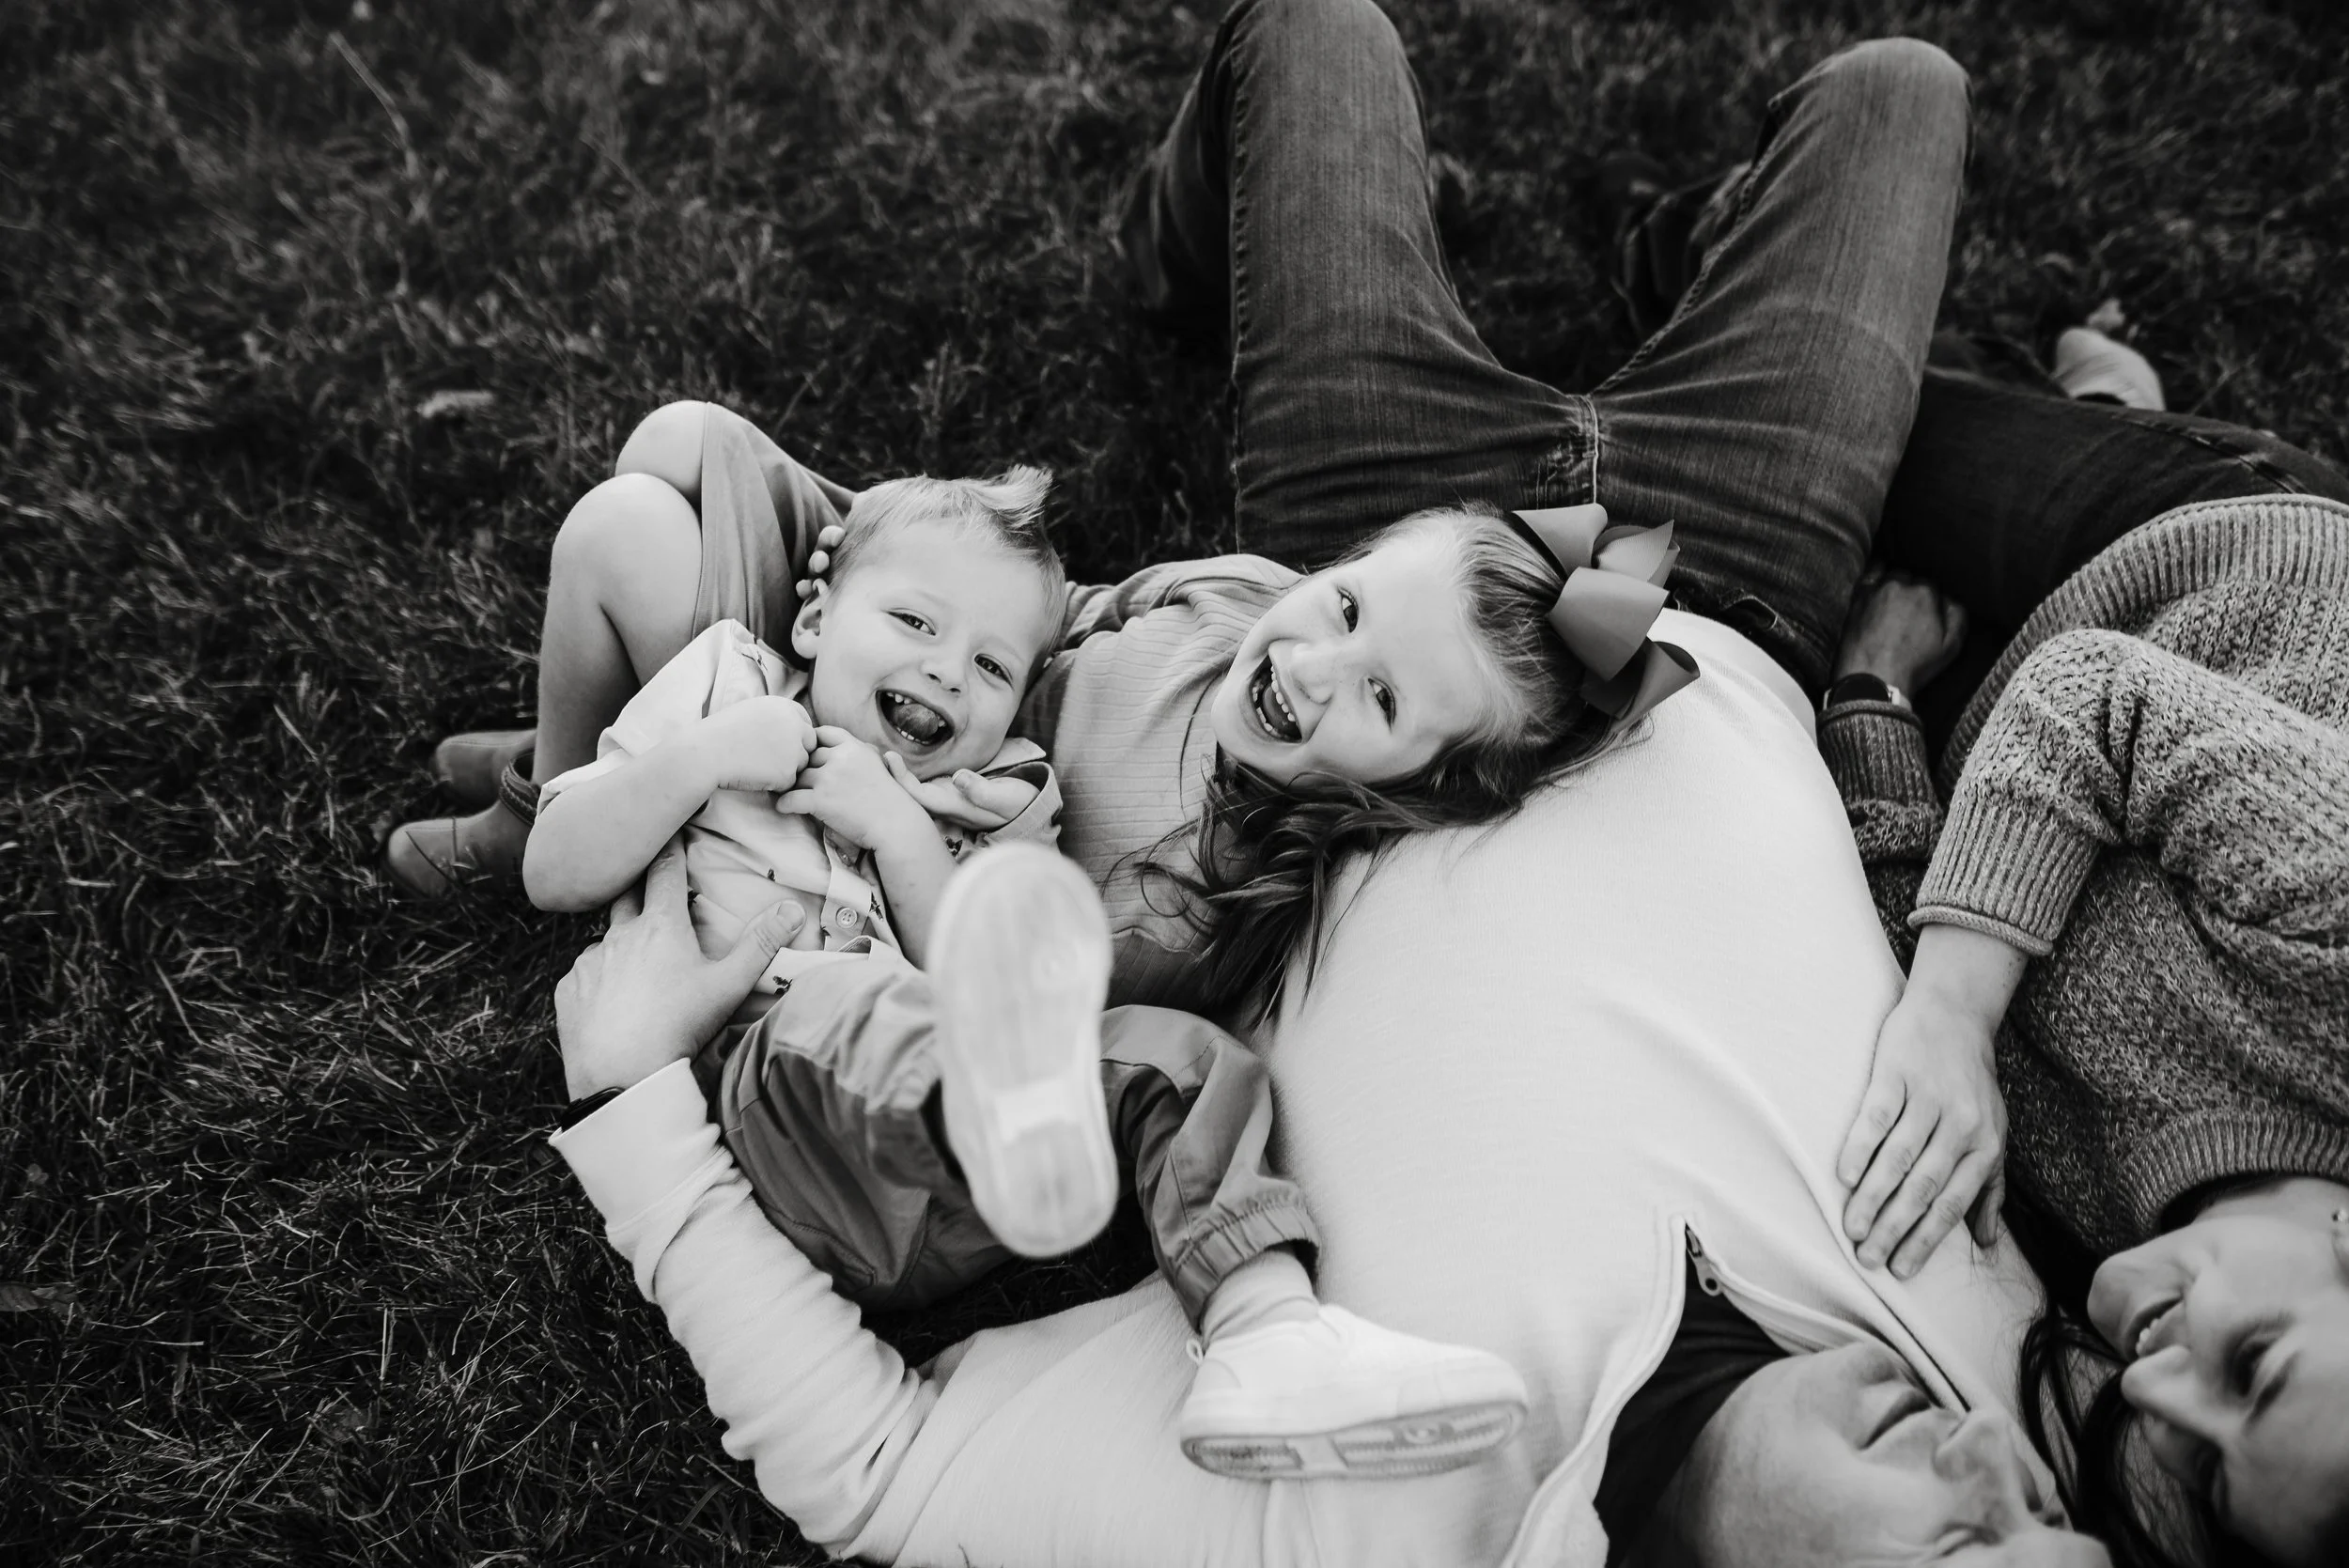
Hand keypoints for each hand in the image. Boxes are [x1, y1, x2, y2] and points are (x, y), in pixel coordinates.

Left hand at [554, 835, 805, 1097]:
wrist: (621, 1076)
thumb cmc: (680, 1027)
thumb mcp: (729, 986)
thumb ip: (761, 946)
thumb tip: (792, 908)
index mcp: (661, 925)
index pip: (665, 872)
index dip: (671, 849)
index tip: (671, 832)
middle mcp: (620, 934)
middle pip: (627, 894)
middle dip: (638, 883)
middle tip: (649, 880)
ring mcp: (590, 961)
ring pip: (605, 939)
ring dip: (621, 941)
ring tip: (636, 961)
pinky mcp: (569, 990)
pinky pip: (585, 974)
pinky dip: (599, 978)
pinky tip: (612, 1000)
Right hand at [690, 696, 816, 793]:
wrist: (706, 753)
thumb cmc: (722, 733)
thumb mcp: (751, 711)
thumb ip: (776, 716)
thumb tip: (794, 728)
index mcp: (785, 707)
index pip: (805, 722)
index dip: (795, 735)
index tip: (780, 744)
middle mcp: (794, 725)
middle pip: (810, 744)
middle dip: (796, 753)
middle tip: (770, 760)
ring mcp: (794, 750)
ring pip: (801, 764)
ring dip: (786, 769)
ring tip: (756, 766)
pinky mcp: (788, 772)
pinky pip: (789, 783)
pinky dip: (775, 784)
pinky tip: (754, 777)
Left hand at [777, 726, 928, 853]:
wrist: (896, 825)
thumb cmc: (892, 801)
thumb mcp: (880, 767)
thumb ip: (863, 755)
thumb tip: (854, 749)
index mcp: (856, 748)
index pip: (824, 733)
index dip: (812, 742)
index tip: (808, 753)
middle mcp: (841, 758)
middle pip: (808, 757)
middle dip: (803, 769)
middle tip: (798, 780)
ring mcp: (829, 779)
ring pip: (798, 778)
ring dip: (794, 787)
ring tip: (791, 795)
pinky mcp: (821, 800)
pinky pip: (790, 799)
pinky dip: (784, 804)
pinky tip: (784, 808)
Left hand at [882, 753, 1036, 830]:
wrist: (1028, 812)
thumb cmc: (1016, 803)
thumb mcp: (1004, 797)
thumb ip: (982, 790)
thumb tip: (959, 778)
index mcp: (954, 807)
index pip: (918, 796)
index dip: (901, 780)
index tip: (888, 758)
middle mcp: (944, 806)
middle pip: (906, 796)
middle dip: (887, 778)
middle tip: (869, 752)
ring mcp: (944, 801)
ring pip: (910, 792)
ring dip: (892, 776)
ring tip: (875, 754)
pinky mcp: (947, 794)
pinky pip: (918, 786)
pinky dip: (903, 773)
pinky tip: (892, 761)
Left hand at [1835, 570, 1967, 692]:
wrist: (1873, 678)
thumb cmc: (1914, 664)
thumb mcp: (1951, 644)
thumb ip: (1957, 614)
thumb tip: (1952, 597)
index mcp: (1926, 593)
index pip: (1932, 584)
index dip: (1931, 598)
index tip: (1927, 610)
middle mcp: (1900, 585)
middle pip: (1911, 578)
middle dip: (1913, 588)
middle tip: (1910, 607)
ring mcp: (1877, 589)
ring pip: (1891, 573)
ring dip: (1895, 581)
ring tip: (1896, 594)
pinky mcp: (1858, 597)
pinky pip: (1868, 574)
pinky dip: (1875, 571)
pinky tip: (1878, 574)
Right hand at [1836, 980, 2009, 1277]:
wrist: (1955, 1015)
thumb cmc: (1972, 1085)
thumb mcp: (1994, 1136)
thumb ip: (1991, 1190)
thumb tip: (1986, 1243)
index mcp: (1985, 1146)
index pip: (1953, 1203)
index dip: (1927, 1239)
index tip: (1901, 1270)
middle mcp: (1961, 1125)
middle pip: (1924, 1187)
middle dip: (1895, 1228)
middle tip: (1869, 1259)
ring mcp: (1929, 1097)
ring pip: (1899, 1157)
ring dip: (1874, 1197)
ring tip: (1851, 1226)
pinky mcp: (1899, 1072)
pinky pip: (1877, 1115)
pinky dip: (1861, 1146)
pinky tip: (1846, 1175)